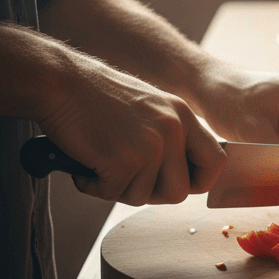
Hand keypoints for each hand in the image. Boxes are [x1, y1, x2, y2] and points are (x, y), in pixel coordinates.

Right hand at [38, 55, 225, 205]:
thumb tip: (184, 176)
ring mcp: (151, 145)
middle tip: (127, 179)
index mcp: (185, 117)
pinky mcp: (124, 160)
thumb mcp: (152, 108)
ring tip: (102, 163)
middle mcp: (174, 130)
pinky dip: (94, 186)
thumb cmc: (99, 98)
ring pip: (144, 196)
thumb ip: (172, 137)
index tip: (179, 184)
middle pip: (180, 192)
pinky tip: (85, 165)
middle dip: (152, 193)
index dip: (198, 182)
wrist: (62, 82)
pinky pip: (114, 194)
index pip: (216, 162)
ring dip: (119, 188)